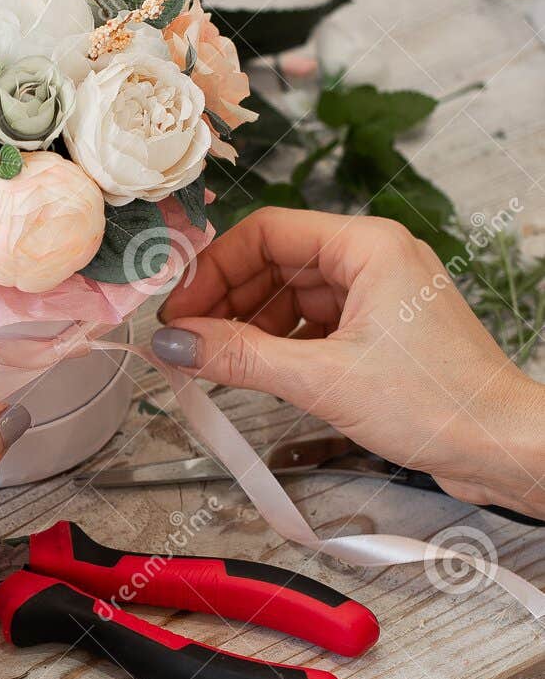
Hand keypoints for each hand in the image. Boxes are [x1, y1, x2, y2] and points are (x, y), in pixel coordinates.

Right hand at [154, 209, 543, 517]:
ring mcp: (379, 296)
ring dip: (251, 327)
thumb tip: (177, 342)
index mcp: (367, 246)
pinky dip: (281, 345)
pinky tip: (259, 374)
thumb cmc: (439, 403)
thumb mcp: (322, 379)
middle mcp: (374, 260)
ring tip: (218, 365)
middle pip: (275, 262)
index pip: (266, 232)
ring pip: (292, 296)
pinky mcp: (381, 332)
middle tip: (187, 343)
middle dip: (227, 301)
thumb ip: (240, 356)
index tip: (180, 312)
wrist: (501, 447)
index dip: (214, 269)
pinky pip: (314, 324)